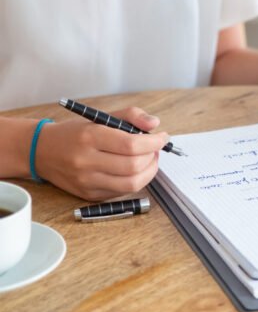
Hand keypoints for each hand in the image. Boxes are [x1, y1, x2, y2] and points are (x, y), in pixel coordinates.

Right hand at [36, 107, 168, 199]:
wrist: (40, 151)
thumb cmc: (74, 133)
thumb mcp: (99, 117)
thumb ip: (130, 116)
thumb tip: (155, 124)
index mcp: (90, 137)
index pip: (131, 145)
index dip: (153, 142)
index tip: (162, 137)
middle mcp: (86, 161)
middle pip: (133, 166)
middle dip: (153, 157)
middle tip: (156, 148)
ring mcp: (87, 181)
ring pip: (131, 184)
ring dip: (149, 172)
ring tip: (150, 160)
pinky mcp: (88, 195)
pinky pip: (121, 192)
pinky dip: (135, 181)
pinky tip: (135, 171)